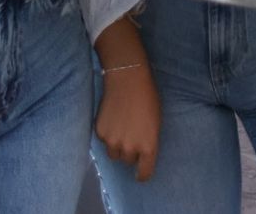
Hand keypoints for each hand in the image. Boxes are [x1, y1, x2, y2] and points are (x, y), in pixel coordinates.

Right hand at [95, 64, 160, 180]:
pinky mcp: (100, 133)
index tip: (140, 173)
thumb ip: (148, 141)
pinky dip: (108, 134)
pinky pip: (104, 141)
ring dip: (118, 146)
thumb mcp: (155, 123)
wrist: (127, 80)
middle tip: (132, 135)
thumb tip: (142, 152)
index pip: (144, 173)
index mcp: (148, 146)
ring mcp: (113, 141)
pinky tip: (112, 119)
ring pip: (114, 154)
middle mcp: (130, 148)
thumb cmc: (148, 99)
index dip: (142, 174)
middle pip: (128, 161)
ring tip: (121, 128)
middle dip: (130, 152)